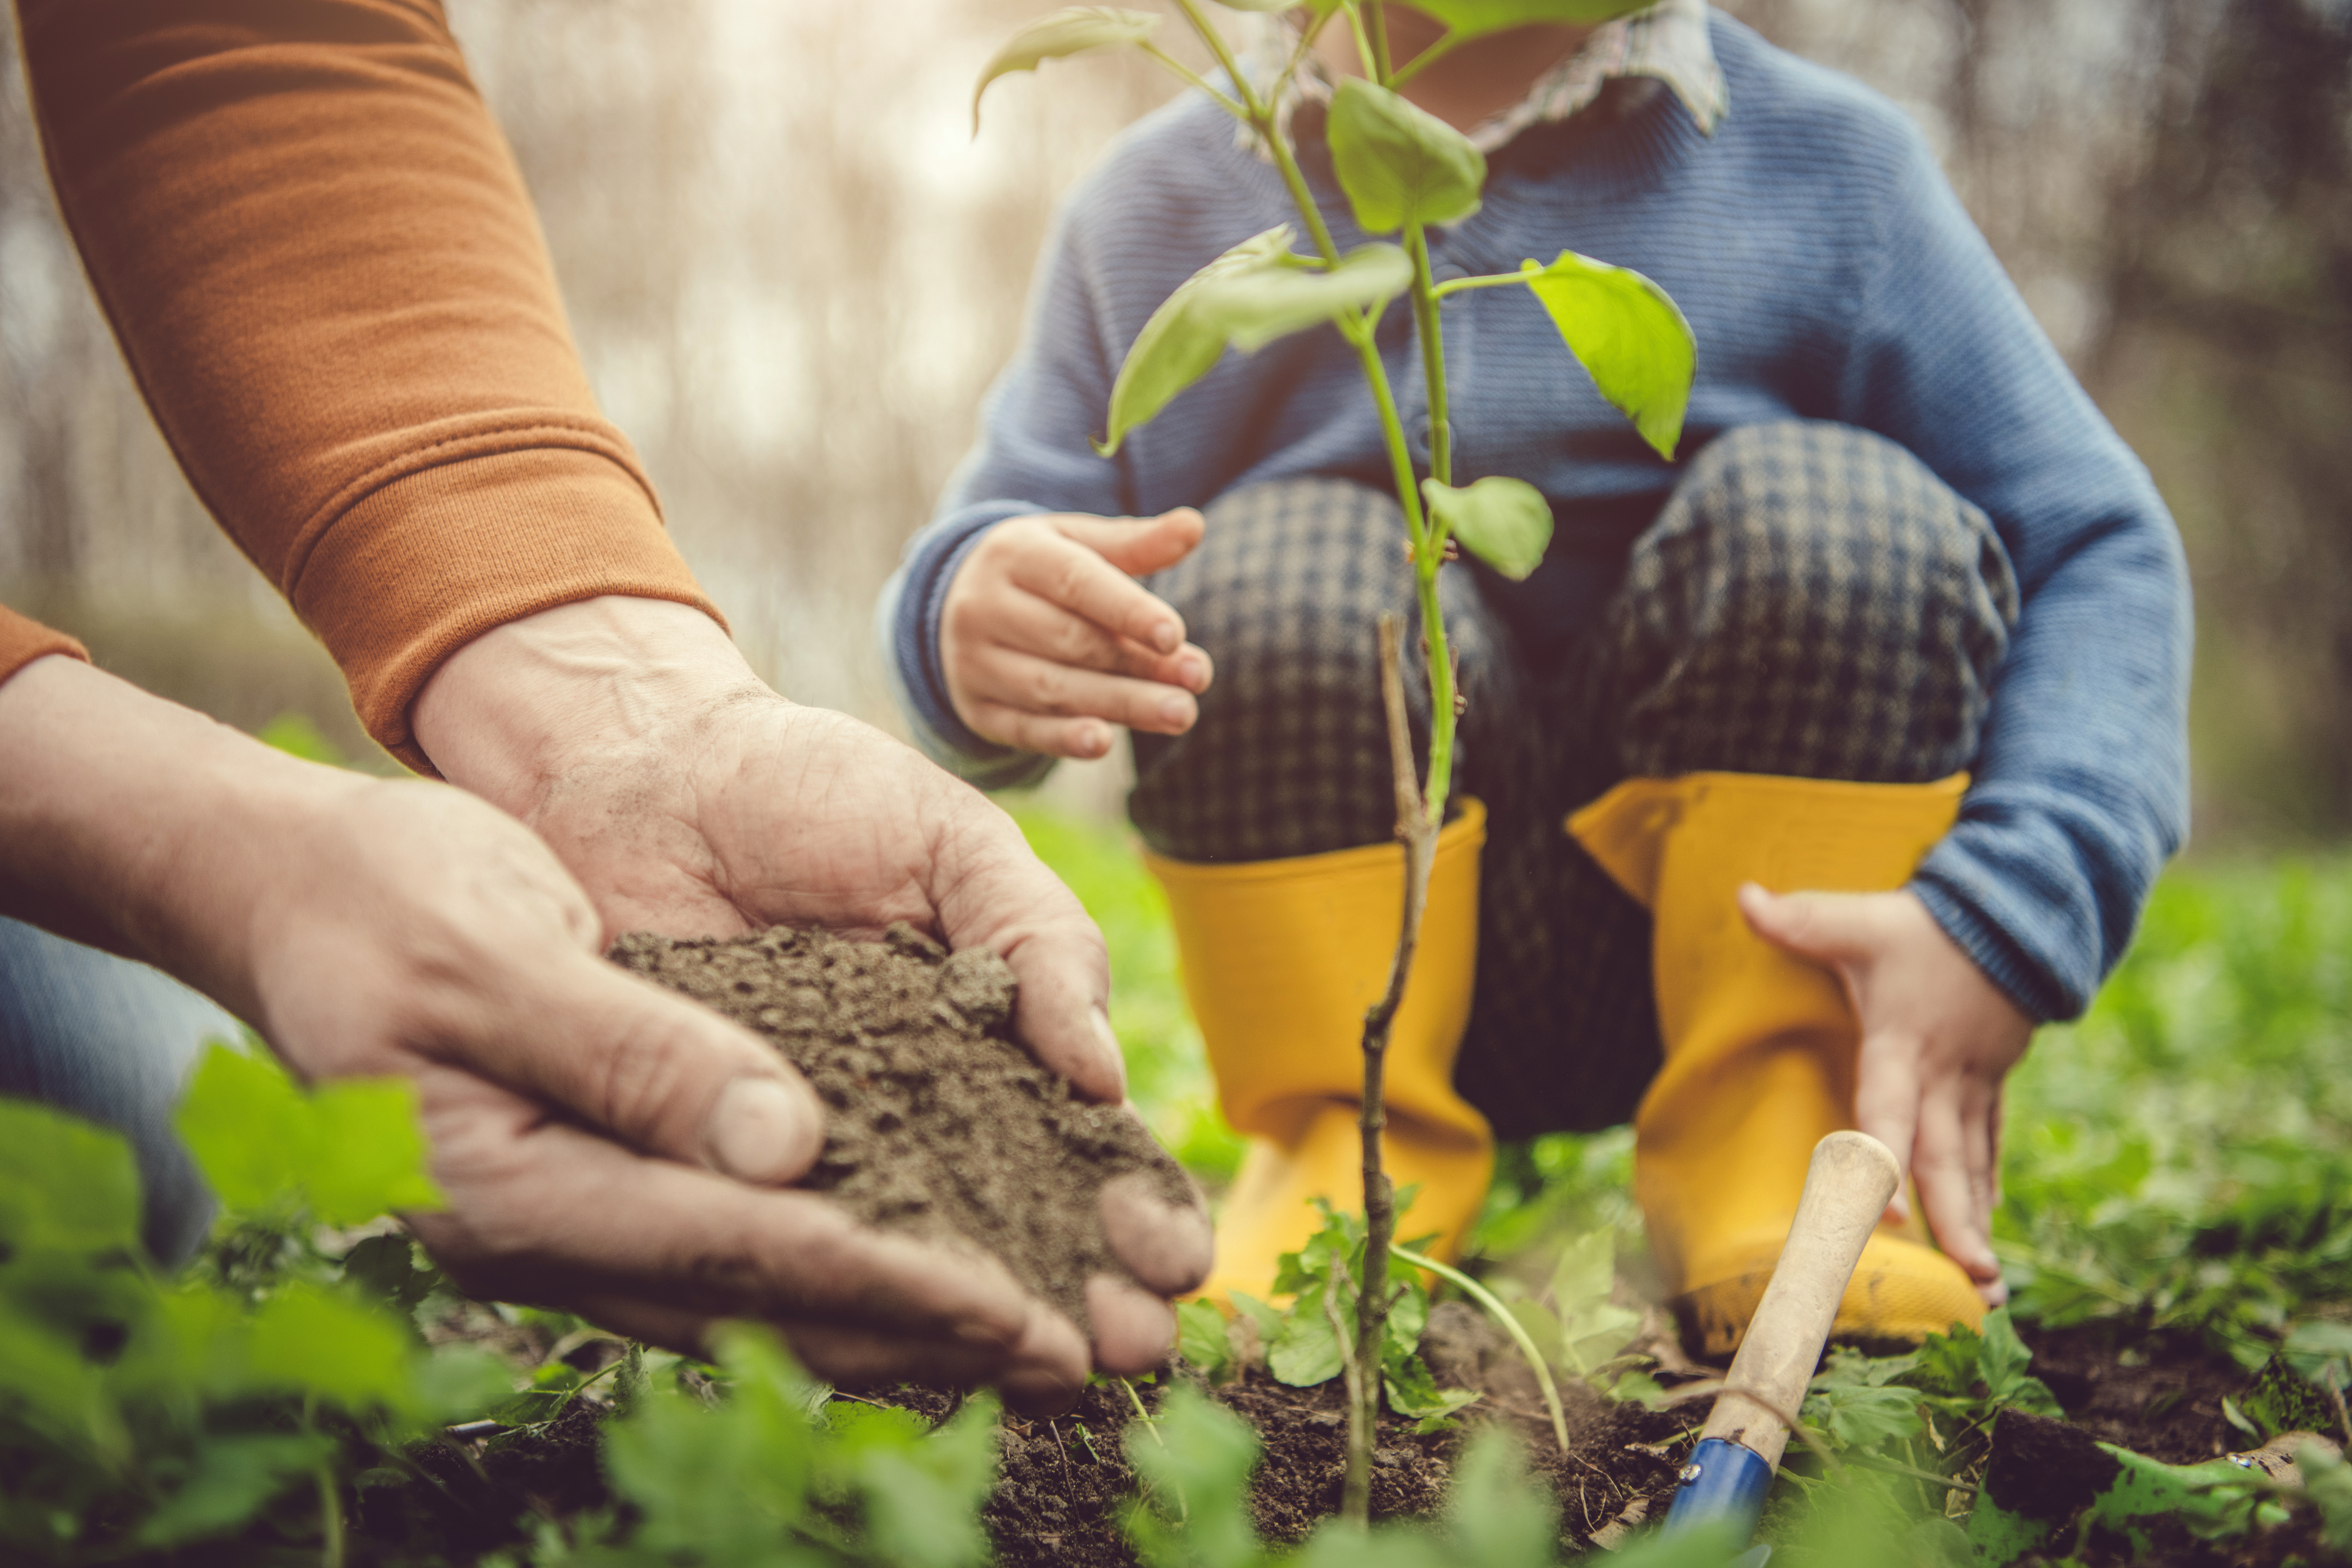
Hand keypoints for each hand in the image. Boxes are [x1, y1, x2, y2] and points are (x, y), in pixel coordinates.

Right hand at [0, 655, 1200, 1411]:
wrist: (298, 894)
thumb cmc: (383, 901)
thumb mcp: (494, 952)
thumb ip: (632, 1052)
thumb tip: (783, 1148)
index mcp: (512, 1191)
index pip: (735, 1251)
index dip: (884, 1281)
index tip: (1013, 1307)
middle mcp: (552, 1233)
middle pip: (767, 1302)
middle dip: (923, 1334)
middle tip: (1067, 1358)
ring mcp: (575, 1220)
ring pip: (764, 1293)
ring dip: (901, 1317)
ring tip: (1031, 1340)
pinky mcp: (603, 1183)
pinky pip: (739, 1247)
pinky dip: (842, 1261)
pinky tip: (929, 1268)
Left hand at [410, 596, 1211, 1394]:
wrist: (638, 768)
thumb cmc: (809, 788)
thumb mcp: (951, 842)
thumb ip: (1038, 942)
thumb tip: (1102, 1079)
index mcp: (988, 1042)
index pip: (1077, 1146)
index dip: (1131, 1207)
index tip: (1177, 1260)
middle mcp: (908, 1116)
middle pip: (1010, 1230)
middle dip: (1078, 1294)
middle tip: (1131, 1349)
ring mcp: (808, 1150)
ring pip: (905, 1259)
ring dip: (976, 1322)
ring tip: (1044, 1374)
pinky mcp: (707, 1164)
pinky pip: (773, 1240)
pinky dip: (827, 1293)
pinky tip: (885, 1339)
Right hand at [940, 509, 1213, 759]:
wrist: (955, 605)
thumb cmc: (1039, 570)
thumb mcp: (1076, 544)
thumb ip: (1135, 543)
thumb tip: (1194, 526)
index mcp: (1014, 555)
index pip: (1075, 583)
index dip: (1127, 610)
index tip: (1175, 635)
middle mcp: (984, 608)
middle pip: (1070, 642)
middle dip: (1138, 664)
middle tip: (1198, 680)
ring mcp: (974, 662)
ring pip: (1051, 689)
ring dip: (1120, 705)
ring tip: (1180, 713)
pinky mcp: (976, 708)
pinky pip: (1022, 728)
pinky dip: (1063, 738)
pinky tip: (1103, 743)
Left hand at [1738, 884, 2031, 1305]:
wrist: (2017, 914)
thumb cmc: (1927, 927)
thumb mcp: (1862, 919)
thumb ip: (1801, 919)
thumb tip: (1743, 895)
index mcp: (1904, 1043)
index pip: (1891, 1108)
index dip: (1886, 1160)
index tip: (1887, 1214)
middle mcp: (1942, 1075)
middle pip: (1945, 1157)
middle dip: (1956, 1221)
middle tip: (1969, 1279)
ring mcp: (1973, 1083)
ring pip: (1974, 1163)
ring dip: (1977, 1221)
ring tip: (1986, 1285)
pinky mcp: (1991, 1083)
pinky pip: (1989, 1144)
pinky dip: (1986, 1186)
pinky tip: (1984, 1229)